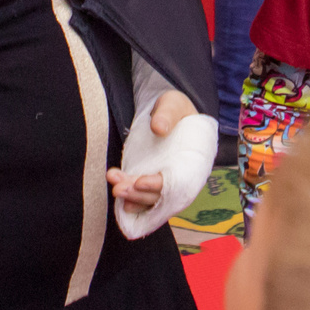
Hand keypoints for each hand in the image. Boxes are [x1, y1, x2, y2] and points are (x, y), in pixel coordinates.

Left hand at [108, 89, 197, 205]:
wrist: (167, 113)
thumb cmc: (175, 109)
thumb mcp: (173, 105)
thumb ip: (167, 115)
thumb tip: (158, 127)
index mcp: (194, 161)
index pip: (176, 181)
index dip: (157, 184)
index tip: (139, 181)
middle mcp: (183, 178)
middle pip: (161, 195)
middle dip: (138, 194)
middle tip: (118, 188)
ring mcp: (169, 183)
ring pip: (152, 199)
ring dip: (133, 197)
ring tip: (116, 188)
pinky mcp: (155, 183)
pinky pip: (147, 200)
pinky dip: (136, 204)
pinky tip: (123, 203)